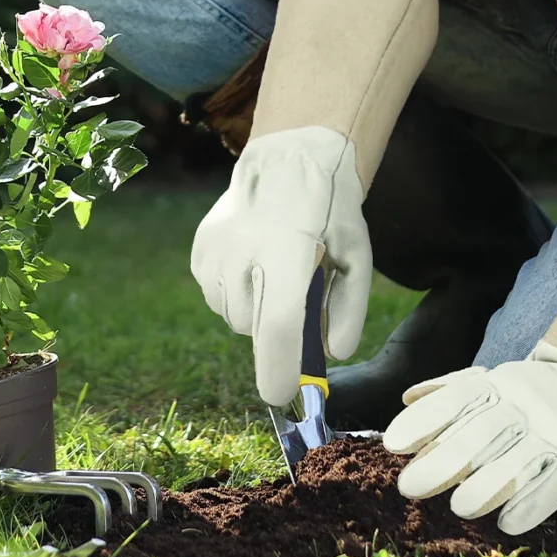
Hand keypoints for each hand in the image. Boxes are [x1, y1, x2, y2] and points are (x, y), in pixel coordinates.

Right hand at [189, 125, 372, 405]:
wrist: (288, 161)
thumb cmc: (330, 212)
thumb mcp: (356, 255)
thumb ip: (349, 308)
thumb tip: (334, 355)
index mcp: (288, 251)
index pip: (279, 324)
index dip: (279, 367)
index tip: (280, 395)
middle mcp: (244, 250)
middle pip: (254, 327)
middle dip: (276, 331)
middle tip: (296, 301)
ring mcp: (216, 249)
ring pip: (232, 315)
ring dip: (255, 310)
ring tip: (274, 274)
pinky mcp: (201, 250)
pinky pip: (215, 296)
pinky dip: (235, 293)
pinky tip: (254, 264)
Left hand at [381, 343, 556, 533]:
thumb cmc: (522, 396)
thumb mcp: (489, 383)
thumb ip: (448, 392)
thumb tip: (407, 399)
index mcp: (496, 386)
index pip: (456, 399)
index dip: (424, 421)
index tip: (393, 445)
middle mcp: (521, 405)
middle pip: (480, 433)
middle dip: (443, 461)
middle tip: (410, 487)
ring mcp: (551, 431)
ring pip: (517, 460)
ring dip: (487, 486)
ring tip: (460, 507)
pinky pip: (555, 481)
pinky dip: (533, 504)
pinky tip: (509, 522)